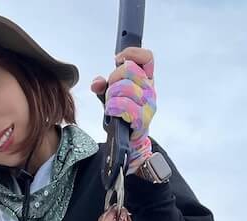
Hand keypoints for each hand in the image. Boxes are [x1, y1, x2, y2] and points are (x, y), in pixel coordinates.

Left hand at [90, 47, 155, 172]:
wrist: (129, 141)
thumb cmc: (123, 115)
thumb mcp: (112, 95)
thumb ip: (103, 85)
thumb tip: (96, 82)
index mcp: (146, 80)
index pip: (146, 57)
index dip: (131, 53)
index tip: (118, 59)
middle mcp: (150, 90)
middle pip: (129, 69)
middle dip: (113, 78)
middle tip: (111, 91)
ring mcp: (148, 104)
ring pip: (124, 87)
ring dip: (112, 95)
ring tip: (112, 104)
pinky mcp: (142, 119)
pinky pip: (124, 105)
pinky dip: (113, 107)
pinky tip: (111, 112)